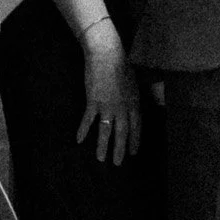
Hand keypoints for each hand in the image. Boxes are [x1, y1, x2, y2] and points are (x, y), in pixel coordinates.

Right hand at [75, 28, 142, 164]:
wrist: (107, 56)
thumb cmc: (121, 66)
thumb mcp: (134, 82)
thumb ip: (136, 96)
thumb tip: (140, 103)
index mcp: (135, 103)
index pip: (137, 126)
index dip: (135, 140)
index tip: (133, 152)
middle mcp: (123, 107)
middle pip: (123, 133)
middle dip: (121, 149)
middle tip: (119, 164)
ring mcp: (108, 106)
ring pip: (106, 131)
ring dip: (103, 146)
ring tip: (101, 159)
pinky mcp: (93, 102)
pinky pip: (88, 120)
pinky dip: (83, 130)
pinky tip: (79, 141)